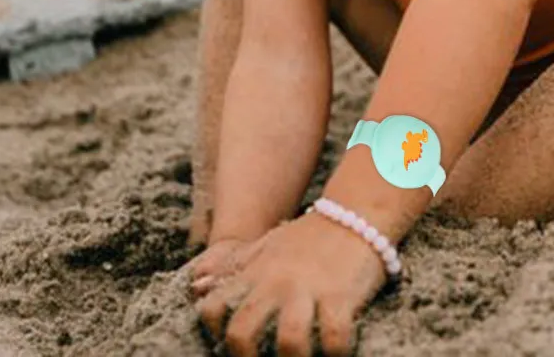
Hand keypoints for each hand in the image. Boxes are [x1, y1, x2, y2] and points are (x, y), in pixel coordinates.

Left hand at [195, 209, 388, 356]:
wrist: (355, 211)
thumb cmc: (309, 236)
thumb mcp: (267, 245)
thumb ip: (235, 266)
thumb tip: (197, 285)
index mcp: (256, 272)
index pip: (212, 307)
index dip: (213, 331)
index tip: (227, 341)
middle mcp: (276, 282)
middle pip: (242, 332)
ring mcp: (308, 289)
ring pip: (289, 341)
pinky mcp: (340, 296)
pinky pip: (334, 337)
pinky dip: (335, 352)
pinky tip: (336, 351)